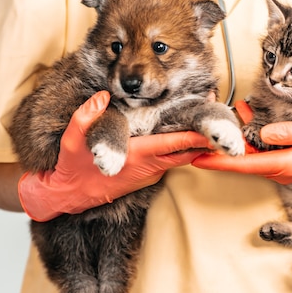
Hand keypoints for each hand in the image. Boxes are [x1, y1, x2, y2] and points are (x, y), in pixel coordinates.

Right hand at [18, 91, 209, 220]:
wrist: (71, 195)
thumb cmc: (73, 167)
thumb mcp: (72, 139)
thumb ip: (86, 116)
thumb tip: (103, 96)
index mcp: (138, 155)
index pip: (176, 144)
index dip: (198, 134)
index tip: (217, 122)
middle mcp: (150, 167)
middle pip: (188, 151)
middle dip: (205, 135)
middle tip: (220, 112)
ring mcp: (151, 173)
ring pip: (181, 157)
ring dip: (195, 141)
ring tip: (206, 117)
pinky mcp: (149, 177)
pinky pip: (172, 161)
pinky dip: (182, 148)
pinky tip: (184, 132)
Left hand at [193, 100, 291, 199]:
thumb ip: (290, 132)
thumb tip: (263, 133)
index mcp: (285, 164)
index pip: (244, 164)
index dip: (219, 161)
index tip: (198, 157)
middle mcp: (280, 169)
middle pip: (242, 162)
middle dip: (219, 150)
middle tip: (197, 136)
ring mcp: (282, 167)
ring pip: (250, 155)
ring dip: (234, 139)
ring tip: (222, 117)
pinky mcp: (285, 161)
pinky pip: (260, 151)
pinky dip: (249, 136)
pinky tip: (245, 115)